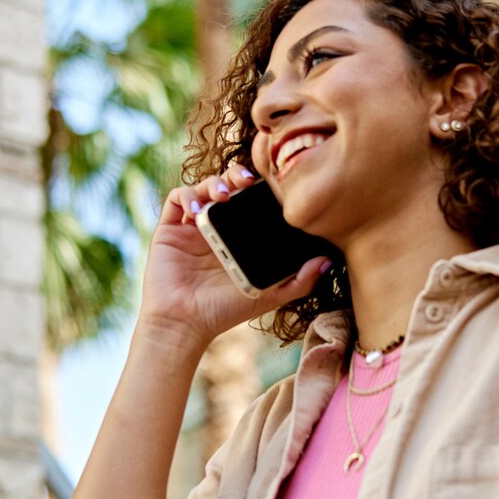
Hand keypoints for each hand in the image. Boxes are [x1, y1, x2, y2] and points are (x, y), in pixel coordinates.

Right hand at [139, 160, 329, 349]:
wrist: (186, 323)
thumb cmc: (224, 312)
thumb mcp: (268, 296)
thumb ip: (299, 281)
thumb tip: (328, 262)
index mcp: (238, 236)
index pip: (250, 200)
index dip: (259, 187)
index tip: (271, 185)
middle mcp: (216, 226)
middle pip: (227, 185)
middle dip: (237, 175)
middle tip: (247, 180)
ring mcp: (192, 226)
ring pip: (203, 186)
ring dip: (214, 182)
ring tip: (223, 195)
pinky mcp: (169, 228)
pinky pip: (176, 198)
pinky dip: (187, 196)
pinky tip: (197, 210)